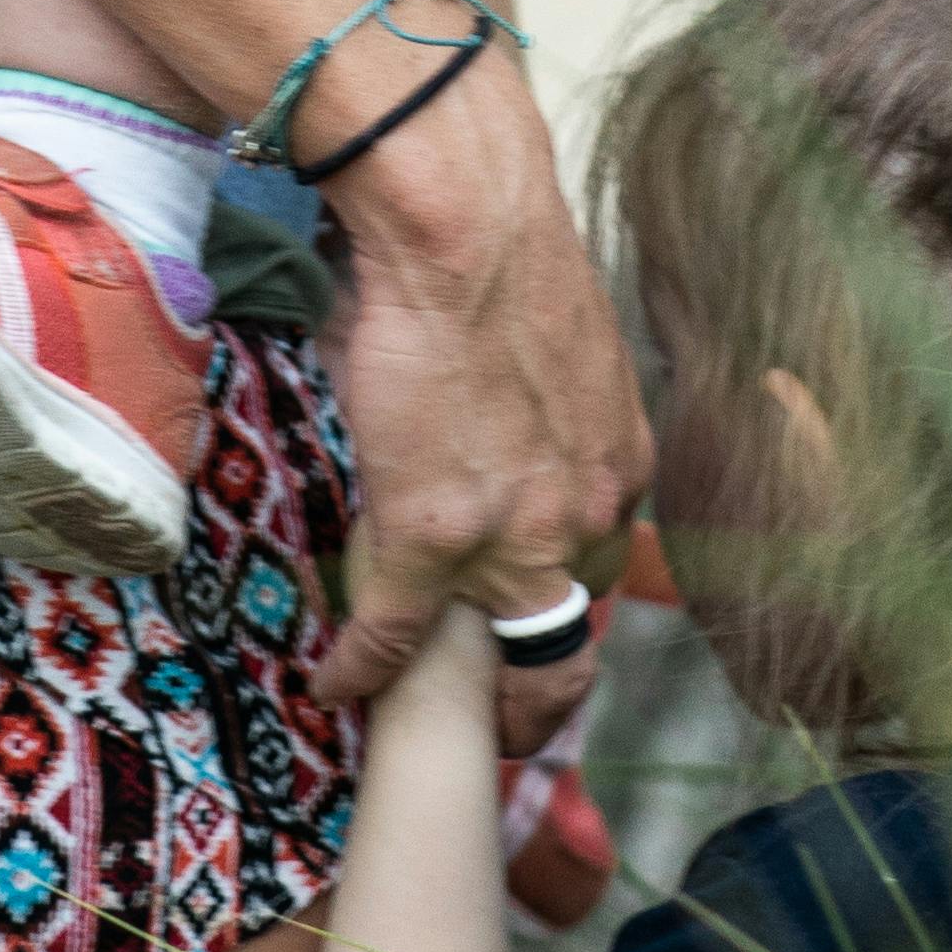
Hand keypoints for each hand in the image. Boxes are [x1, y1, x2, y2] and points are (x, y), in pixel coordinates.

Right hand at [316, 40, 642, 744]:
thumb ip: (550, 404)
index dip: (561, 611)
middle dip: (536, 703)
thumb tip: (508, 408)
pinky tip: (336, 683)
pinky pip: (391, 635)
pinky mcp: (427, 539)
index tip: (535, 633)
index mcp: (616, 465)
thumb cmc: (499, 248)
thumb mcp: (560, 346)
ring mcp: (505, 539)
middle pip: (565, 647)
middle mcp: (579, 517)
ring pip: (492, 663)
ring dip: (458, 706)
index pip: (596, 569)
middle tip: (501, 727)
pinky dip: (361, 667)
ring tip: (421, 724)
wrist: (465, 224)